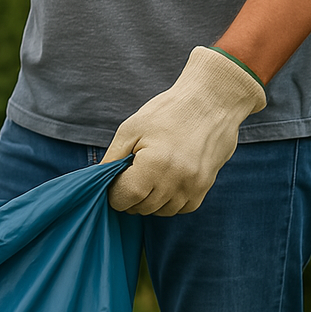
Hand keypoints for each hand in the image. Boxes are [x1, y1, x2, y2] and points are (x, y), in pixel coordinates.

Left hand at [103, 47, 266, 215]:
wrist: (213, 100)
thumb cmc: (167, 111)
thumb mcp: (131, 128)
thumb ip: (112, 159)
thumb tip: (97, 183)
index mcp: (154, 164)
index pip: (125, 199)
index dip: (116, 193)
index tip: (118, 180)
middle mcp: (175, 180)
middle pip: (141, 208)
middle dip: (132, 196)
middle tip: (136, 173)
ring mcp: (192, 187)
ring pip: (159, 211)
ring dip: (151, 199)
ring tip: (154, 173)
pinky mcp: (203, 189)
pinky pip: (178, 208)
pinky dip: (169, 199)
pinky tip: (169, 178)